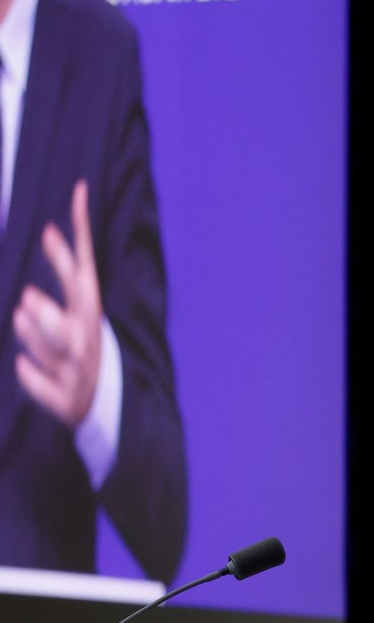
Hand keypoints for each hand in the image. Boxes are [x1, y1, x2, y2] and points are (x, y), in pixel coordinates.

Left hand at [13, 180, 103, 427]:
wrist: (101, 401)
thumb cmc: (82, 339)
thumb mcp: (79, 302)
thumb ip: (67, 264)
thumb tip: (55, 222)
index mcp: (90, 310)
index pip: (83, 272)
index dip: (77, 242)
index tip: (57, 221)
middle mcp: (86, 338)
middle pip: (68, 321)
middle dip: (48, 316)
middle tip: (27, 299)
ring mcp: (77, 370)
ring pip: (47, 350)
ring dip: (32, 337)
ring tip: (22, 317)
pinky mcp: (64, 397)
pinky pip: (34, 381)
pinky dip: (29, 375)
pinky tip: (26, 367)